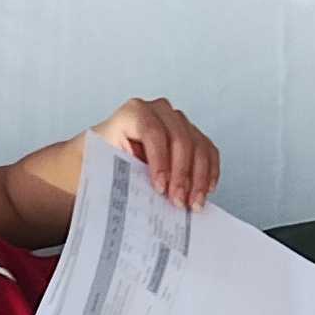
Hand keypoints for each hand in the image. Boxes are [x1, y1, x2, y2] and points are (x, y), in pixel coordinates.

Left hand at [93, 97, 220, 209]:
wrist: (109, 151)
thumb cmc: (105, 158)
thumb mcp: (105, 162)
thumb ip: (121, 173)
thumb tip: (140, 196)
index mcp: (133, 112)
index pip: (153, 132)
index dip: (160, 161)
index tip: (161, 188)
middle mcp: (158, 110)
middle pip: (180, 139)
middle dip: (182, 174)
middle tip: (179, 201)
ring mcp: (178, 120)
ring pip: (198, 146)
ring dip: (199, 178)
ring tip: (193, 203)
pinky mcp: (192, 133)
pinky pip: (208, 151)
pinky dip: (209, 172)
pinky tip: (204, 191)